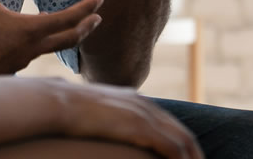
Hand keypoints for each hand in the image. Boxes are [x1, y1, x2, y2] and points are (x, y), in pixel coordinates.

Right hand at [0, 0, 102, 73]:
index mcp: (30, 30)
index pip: (66, 18)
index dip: (86, 8)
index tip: (100, 0)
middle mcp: (34, 47)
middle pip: (70, 38)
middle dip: (87, 26)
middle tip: (98, 17)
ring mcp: (26, 59)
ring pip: (55, 47)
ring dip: (68, 35)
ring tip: (73, 25)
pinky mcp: (17, 65)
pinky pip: (39, 52)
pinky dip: (47, 42)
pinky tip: (38, 35)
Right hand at [38, 78, 203, 158]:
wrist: (57, 101)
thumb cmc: (67, 109)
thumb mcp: (93, 111)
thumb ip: (106, 118)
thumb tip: (102, 125)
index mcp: (135, 99)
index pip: (170, 125)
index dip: (183, 147)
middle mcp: (143, 104)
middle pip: (183, 134)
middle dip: (195, 157)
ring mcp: (143, 113)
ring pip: (184, 142)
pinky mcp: (140, 126)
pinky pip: (173, 150)